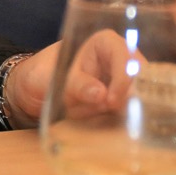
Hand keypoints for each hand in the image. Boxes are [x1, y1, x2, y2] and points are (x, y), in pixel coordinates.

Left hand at [5, 31, 131, 126]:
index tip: (111, 100)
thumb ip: (75, 84)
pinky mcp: (120, 104)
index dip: (123, 76)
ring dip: (137, 110)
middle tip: (123, 116)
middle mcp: (118, 61)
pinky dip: (131, 120)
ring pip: (143, 95)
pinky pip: (134, 111)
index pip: (125, 54)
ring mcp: (122, 83)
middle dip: (137, 96)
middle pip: (143, 76)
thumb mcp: (50, 78)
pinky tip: (125, 130)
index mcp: (104, 43)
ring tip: (126, 126)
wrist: (32, 96)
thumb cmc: (40, 75)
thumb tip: (101, 95)